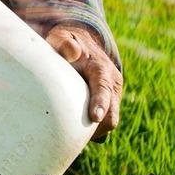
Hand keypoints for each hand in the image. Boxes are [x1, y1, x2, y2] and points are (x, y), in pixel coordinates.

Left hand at [44, 24, 122, 141]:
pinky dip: (92, 131)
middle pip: (112, 114)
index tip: (95, 117)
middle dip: (97, 127)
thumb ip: (64, 43)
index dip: (101, 103)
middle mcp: (112, 84)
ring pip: (108, 123)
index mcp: (100, 68)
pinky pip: (103, 125)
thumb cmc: (67, 44)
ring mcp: (113, 97)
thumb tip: (71, 52)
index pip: (103, 87)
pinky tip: (74, 132)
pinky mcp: (109, 106)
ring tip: (70, 135)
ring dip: (93, 132)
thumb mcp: (62, 38)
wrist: (82, 45)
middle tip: (73, 136)